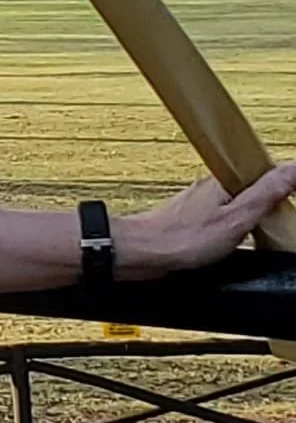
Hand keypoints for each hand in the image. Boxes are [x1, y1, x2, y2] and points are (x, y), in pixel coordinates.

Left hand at [116, 161, 295, 277]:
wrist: (142, 253)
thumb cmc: (182, 239)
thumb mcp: (237, 218)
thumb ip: (266, 194)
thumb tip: (293, 169)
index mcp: (224, 180)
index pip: (263, 172)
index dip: (279, 187)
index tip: (286, 203)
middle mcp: (210, 185)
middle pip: (249, 187)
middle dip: (265, 202)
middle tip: (275, 219)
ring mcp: (199, 200)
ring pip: (234, 201)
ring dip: (248, 215)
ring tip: (257, 231)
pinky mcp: (191, 216)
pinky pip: (221, 214)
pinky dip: (231, 225)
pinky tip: (232, 238)